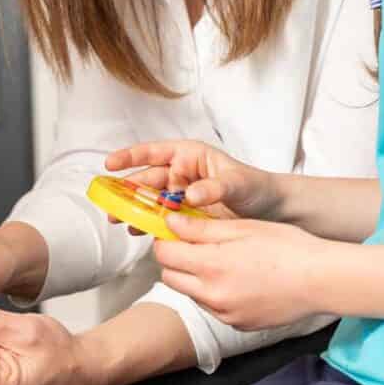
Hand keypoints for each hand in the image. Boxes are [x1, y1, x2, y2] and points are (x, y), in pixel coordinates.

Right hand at [105, 140, 283, 222]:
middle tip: (111, 202)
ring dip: (134, 209)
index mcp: (191, 156)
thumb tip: (189, 194)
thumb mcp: (237, 183)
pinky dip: (149, 224)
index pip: (155, 153)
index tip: (111, 163)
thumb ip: (213, 187)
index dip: (131, 156)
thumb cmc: (256, 187)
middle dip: (127, 190)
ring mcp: (181, 196)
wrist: (272, 212)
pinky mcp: (185, 216)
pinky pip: (161, 218)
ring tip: (118, 219)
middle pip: (148, 179)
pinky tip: (138, 231)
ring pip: (150, 200)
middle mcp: (182, 174)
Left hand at [154, 213, 336, 329]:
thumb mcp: (241, 228)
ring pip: (191, 293)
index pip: (164, 254)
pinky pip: (212, 308)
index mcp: (211, 266)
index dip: (166, 239)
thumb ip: (200, 228)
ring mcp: (225, 313)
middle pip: (170, 276)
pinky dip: (215, 294)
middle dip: (176, 259)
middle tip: (196, 244)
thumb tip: (170, 222)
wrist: (322, 280)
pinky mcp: (238, 324)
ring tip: (222, 262)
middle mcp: (213, 295)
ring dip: (194, 277)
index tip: (176, 231)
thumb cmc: (287, 247)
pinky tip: (239, 280)